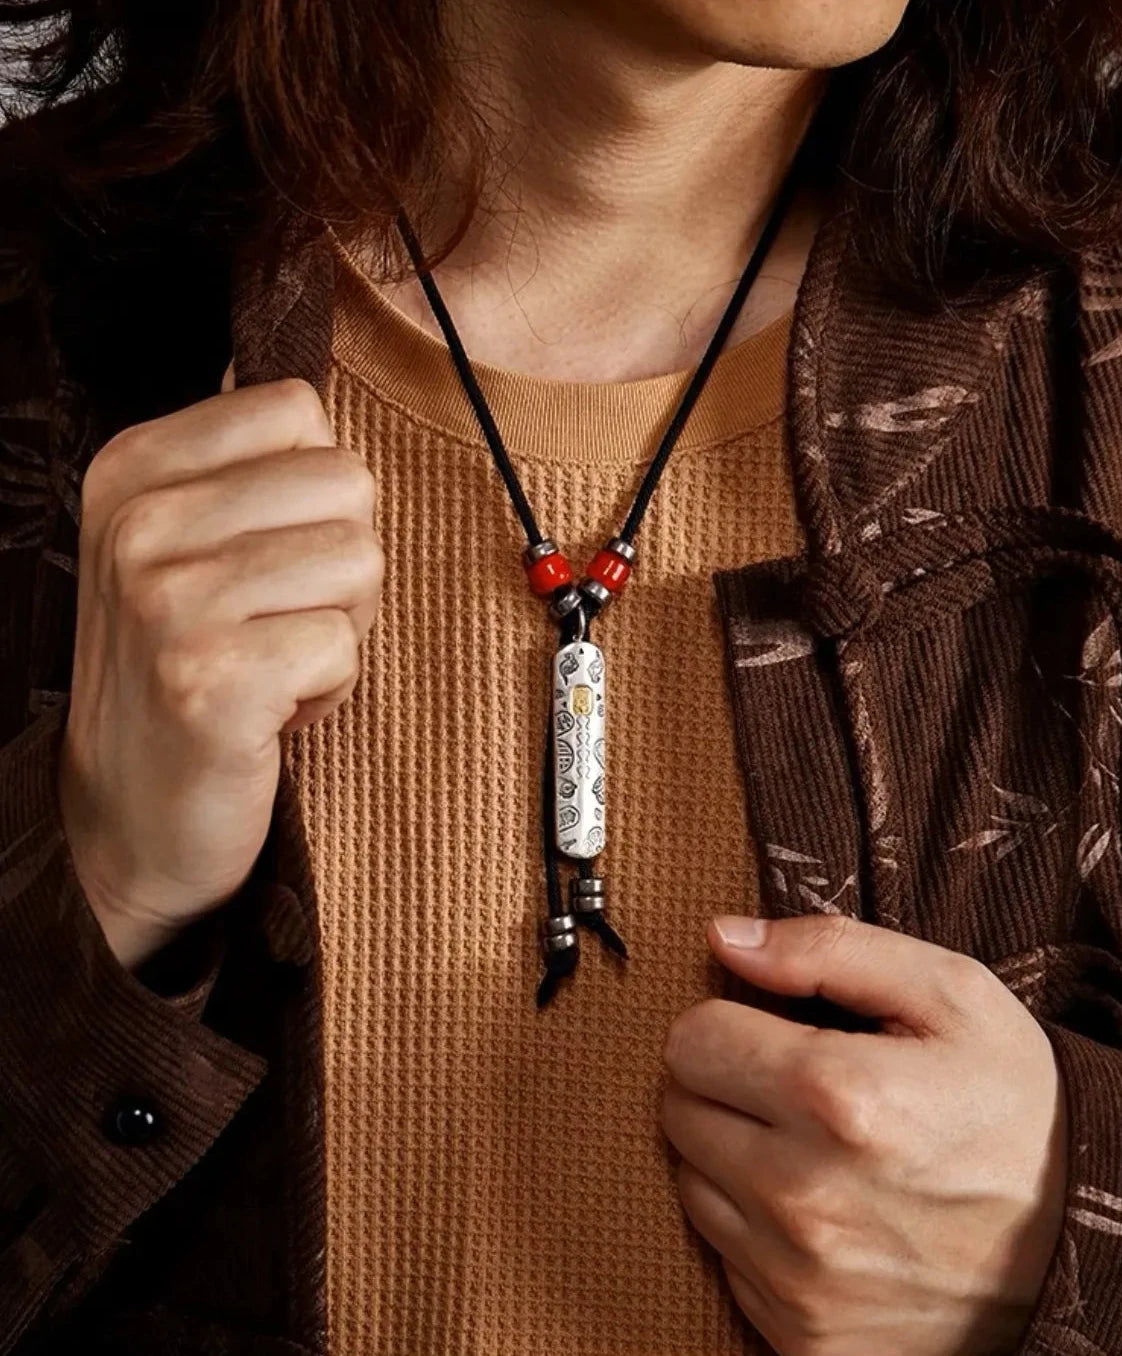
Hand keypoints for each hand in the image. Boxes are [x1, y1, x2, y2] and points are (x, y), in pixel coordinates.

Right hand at [59, 379, 382, 967]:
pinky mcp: (210, 680)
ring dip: (340, 627)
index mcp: (133, 467)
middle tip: (277, 621)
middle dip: (342, 561)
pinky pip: (345, 643)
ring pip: (360, 561)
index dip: (315, 491)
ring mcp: (169, 601)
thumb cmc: (185, 666)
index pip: (298, 408)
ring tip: (272, 665)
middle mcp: (140, 523)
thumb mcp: (183, 543)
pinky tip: (273, 711)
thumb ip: (243, 464)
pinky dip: (331, 687)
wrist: (132, 812)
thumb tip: (311, 391)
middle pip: (347, 482)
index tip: (263, 555)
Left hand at [661, 915, 1067, 1355]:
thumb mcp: (950, 993)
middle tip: (792, 1086)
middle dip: (724, 1082)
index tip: (772, 1030)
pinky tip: (817, 1207)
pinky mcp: (801, 1336)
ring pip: (690, 1180)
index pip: (692, 1038)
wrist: (1082, 1247)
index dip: (728, 1021)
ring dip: (731, 1152)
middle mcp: (804, 1196)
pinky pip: (722, 1255)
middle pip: (679, 1107)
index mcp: (837, 1096)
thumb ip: (826, 949)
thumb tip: (723, 938)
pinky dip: (753, 1225)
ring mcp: (799, 1277)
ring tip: (809, 1145)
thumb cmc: (1012, 1106)